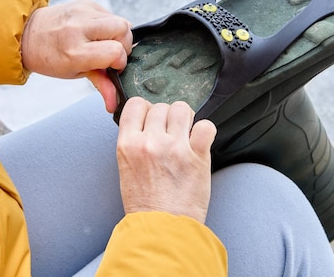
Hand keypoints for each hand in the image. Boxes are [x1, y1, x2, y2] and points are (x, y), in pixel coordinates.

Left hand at [21, 0, 132, 111]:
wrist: (27, 34)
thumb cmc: (50, 57)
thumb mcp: (74, 73)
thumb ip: (100, 84)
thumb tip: (115, 101)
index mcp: (74, 52)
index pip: (115, 52)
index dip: (120, 61)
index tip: (114, 66)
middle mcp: (78, 29)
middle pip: (123, 30)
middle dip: (124, 44)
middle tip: (113, 52)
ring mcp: (81, 12)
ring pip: (120, 20)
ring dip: (118, 34)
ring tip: (105, 42)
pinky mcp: (85, 3)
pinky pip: (110, 13)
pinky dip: (109, 24)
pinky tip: (97, 32)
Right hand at [116, 98, 215, 222]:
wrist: (163, 230)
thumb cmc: (146, 205)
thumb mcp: (127, 169)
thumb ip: (135, 144)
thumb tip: (148, 124)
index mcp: (128, 145)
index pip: (136, 105)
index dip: (146, 109)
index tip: (152, 118)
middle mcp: (150, 142)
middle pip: (161, 106)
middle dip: (167, 117)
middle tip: (171, 134)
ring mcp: (174, 148)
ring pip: (183, 109)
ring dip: (186, 119)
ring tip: (186, 135)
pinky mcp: (197, 156)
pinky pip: (206, 126)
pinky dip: (206, 131)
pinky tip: (200, 142)